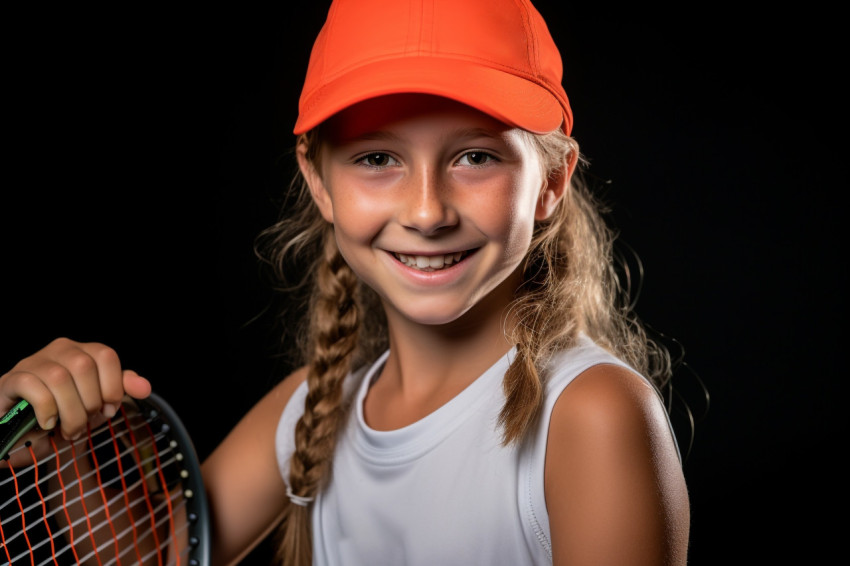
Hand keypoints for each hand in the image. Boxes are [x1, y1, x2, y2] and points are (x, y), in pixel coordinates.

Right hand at [0, 337, 150, 439]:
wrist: (28, 435)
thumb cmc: (67, 413)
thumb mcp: (98, 403)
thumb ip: (120, 390)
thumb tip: (145, 387)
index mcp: (83, 351)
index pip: (106, 355)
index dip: (112, 386)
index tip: (109, 410)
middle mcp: (59, 350)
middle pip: (83, 365)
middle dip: (90, 402)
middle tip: (86, 423)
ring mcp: (32, 363)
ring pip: (59, 377)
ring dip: (69, 411)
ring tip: (69, 430)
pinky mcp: (10, 380)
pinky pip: (32, 386)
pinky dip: (45, 409)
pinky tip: (48, 424)